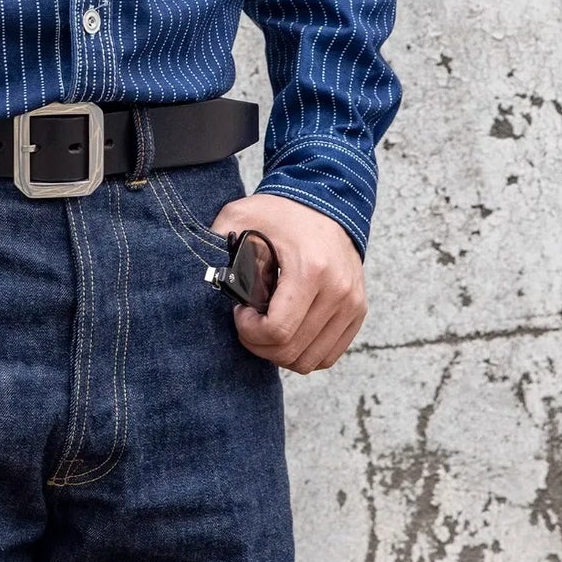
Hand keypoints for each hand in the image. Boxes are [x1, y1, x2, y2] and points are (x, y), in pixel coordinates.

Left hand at [209, 191, 366, 373]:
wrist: (327, 201)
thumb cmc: (282, 213)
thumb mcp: (241, 217)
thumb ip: (217, 241)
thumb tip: (204, 274)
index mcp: (311, 269)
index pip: (278, 330)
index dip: (249, 331)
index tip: (240, 311)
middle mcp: (338, 291)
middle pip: (293, 351)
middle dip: (260, 344)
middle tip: (249, 321)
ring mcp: (352, 304)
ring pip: (311, 360)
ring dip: (281, 352)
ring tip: (267, 325)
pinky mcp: (357, 312)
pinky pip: (328, 354)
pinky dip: (304, 351)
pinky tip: (288, 329)